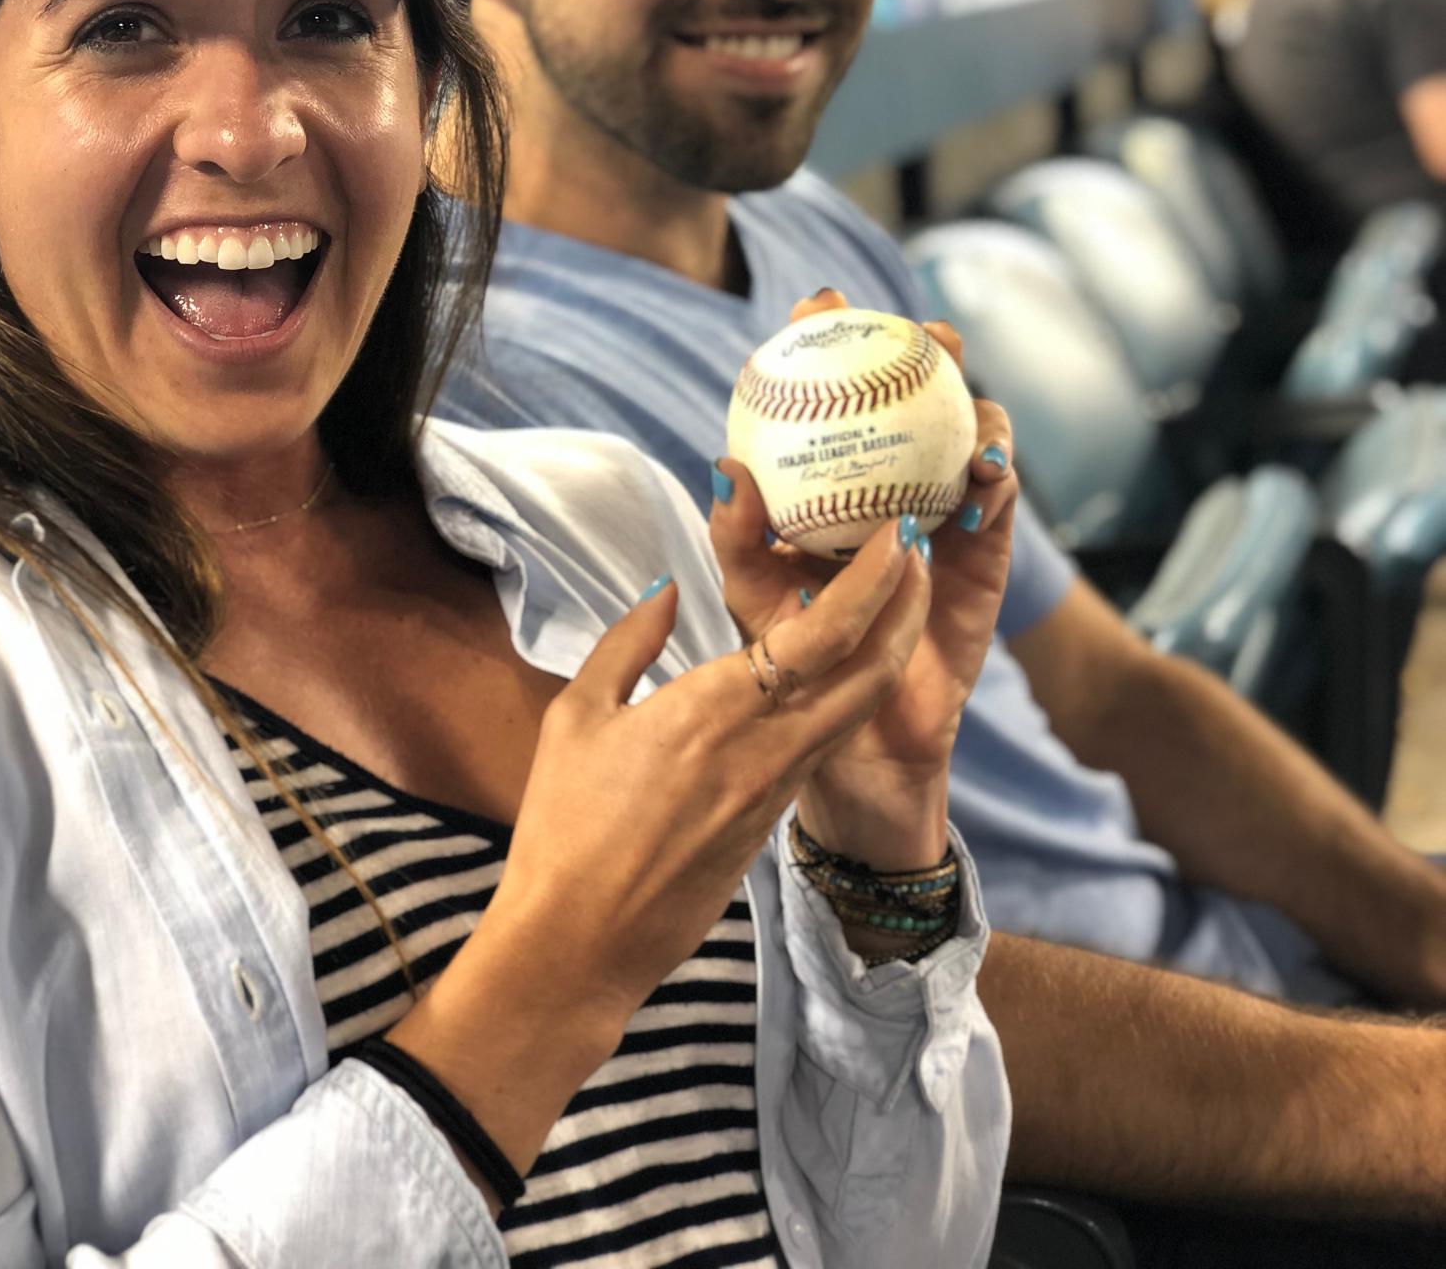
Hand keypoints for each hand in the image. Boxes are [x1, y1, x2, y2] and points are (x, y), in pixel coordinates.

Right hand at [471, 504, 933, 1034]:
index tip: (896, 534)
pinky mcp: (771, 823)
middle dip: (905, 606)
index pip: (822, 635)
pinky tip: (834, 665)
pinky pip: (823, 743)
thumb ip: (627, 644)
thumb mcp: (576, 717)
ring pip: (856, 710)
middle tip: (916, 548)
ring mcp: (776, 790)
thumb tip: (666, 589)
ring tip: (891, 594)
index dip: (871, 581)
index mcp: (716, 710)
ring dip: (886, 648)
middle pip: (869, 671)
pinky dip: (845, 693)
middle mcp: (765, 747)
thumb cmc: (564, 827)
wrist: (579, 946)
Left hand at [716, 288, 1014, 867]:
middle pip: (917, 396)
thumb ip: (737, 538)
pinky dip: (995, 479)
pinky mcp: (986, 556)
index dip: (829, 338)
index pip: (832, 393)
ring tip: (962, 391)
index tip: (819, 303)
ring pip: (971, 436)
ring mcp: (945, 515)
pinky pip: (999, 505)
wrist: (854, 743)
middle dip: (926, 347)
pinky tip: (980, 473)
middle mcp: (893, 484)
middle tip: (922, 331)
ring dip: (974, 405)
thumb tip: (725, 468)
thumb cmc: (792, 662)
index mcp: (832, 479)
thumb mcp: (752, 597)